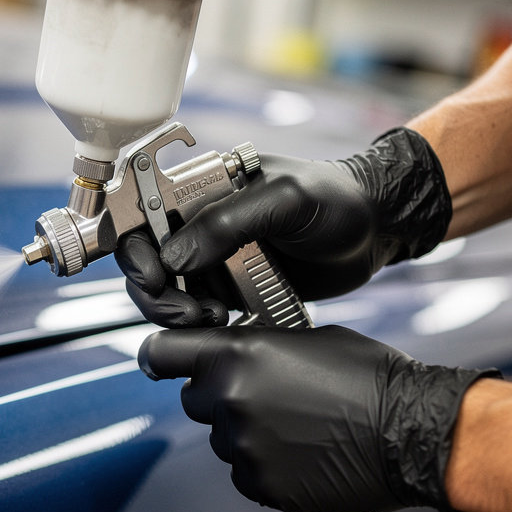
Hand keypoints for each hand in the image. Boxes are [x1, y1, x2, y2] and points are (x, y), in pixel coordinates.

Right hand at [117, 128, 451, 327]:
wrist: (376, 230)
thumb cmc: (336, 199)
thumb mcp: (285, 199)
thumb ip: (227, 222)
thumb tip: (175, 257)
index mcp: (200, 188)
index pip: (140, 214)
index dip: (135, 249)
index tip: (156, 278)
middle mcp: (198, 223)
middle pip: (145, 260)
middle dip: (155, 293)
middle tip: (187, 313)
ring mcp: (213, 257)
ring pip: (165, 291)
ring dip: (176, 312)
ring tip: (212, 318)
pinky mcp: (229, 285)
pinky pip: (195, 308)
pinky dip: (198, 323)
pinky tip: (223, 323)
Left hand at [139, 324, 495, 511]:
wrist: (413, 433)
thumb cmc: (371, 378)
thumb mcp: (308, 337)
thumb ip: (257, 345)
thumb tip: (236, 351)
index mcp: (235, 356)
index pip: (160, 353)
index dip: (161, 356)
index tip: (161, 361)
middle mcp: (229, 401)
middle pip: (194, 398)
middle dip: (218, 394)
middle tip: (262, 394)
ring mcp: (242, 447)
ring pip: (222, 437)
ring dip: (246, 431)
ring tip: (297, 426)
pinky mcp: (260, 485)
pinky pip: (245, 472)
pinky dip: (264, 464)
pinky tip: (302, 452)